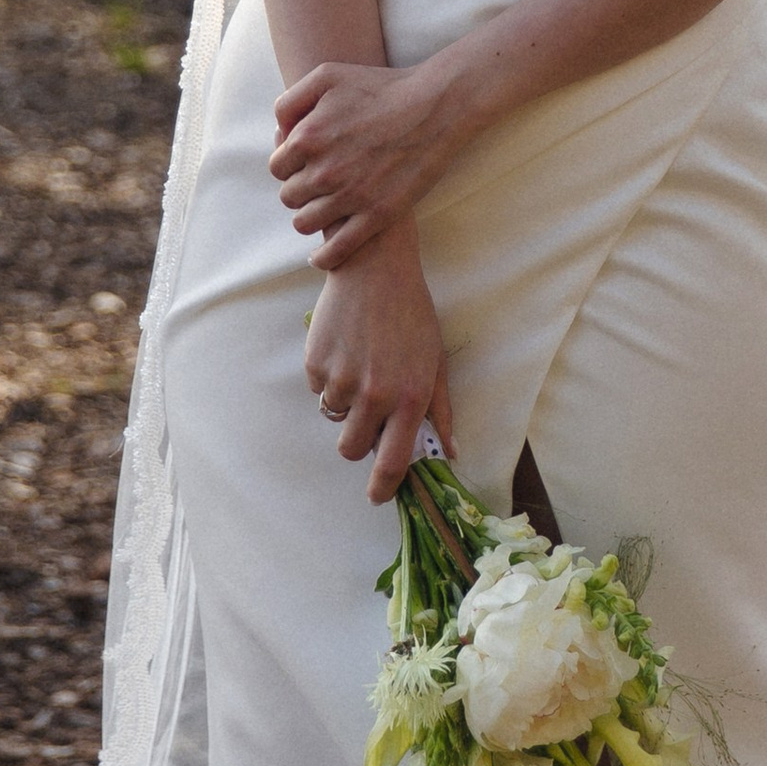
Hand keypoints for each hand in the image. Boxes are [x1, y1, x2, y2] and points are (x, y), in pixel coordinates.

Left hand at [272, 53, 471, 266]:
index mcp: (308, 138)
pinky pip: (337, 250)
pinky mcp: (377, 215)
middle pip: (289, 197)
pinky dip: (323, 257)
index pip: (277, 168)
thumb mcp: (327, 76)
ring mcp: (351, 196)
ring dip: (308, 219)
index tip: (303, 165)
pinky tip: (320, 257)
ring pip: (306, 224)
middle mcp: (324, 171)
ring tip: (321, 212)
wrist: (435, 107)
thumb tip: (278, 131)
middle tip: (317, 185)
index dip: (289, 166)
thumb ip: (292, 101)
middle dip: (299, 190)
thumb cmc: (382, 87)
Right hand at [305, 227, 454, 500]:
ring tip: (360, 367)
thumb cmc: (412, 315)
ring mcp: (342, 379)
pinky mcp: (316, 363)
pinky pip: (318, 389)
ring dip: (344, 405)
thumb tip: (450, 452)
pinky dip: (329, 378)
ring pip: (333, 417)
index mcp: (410, 397)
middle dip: (356, 442)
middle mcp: (375, 394)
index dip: (383, 487)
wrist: (375, 269)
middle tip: (366, 417)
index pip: (394, 461)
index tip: (378, 496)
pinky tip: (345, 348)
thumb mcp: (436, 361)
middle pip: (351, 449)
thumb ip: (441, 409)